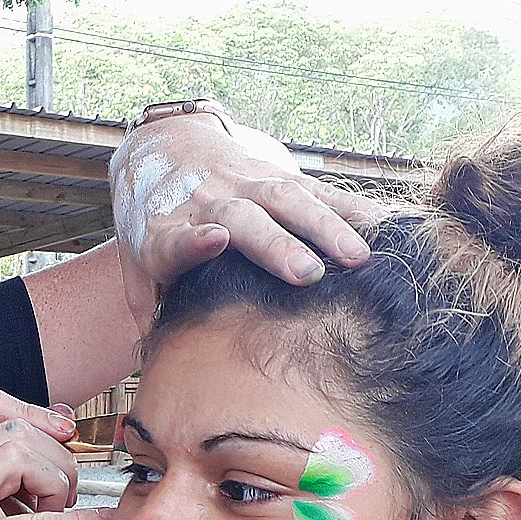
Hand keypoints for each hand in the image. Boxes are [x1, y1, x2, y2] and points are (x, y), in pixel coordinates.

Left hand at [110, 110, 386, 313]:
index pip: (178, 237)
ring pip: (286, 197)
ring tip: (359, 255)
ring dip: (324, 225)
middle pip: (244, 218)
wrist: (162, 150)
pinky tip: (384, 223)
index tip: (214, 240)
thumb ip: (144, 312)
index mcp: (166, 230)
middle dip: (277, 244)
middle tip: (309, 274)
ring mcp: (243, 182)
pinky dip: (350, 204)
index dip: (194, 240)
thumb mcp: (137, 268)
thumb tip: (149, 369)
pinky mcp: (274, 173)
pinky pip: (316, 187)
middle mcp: (207, 202)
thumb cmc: (153, 226)